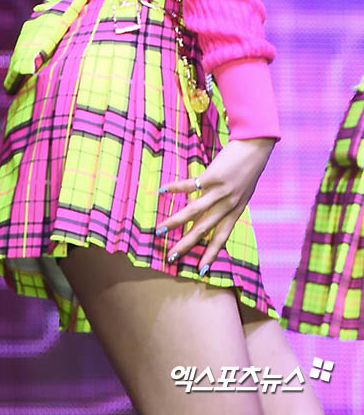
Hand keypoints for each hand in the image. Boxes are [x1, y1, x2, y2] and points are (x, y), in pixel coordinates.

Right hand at [158, 137, 275, 272]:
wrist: (256, 148)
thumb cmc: (248, 170)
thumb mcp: (242, 192)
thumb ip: (226, 204)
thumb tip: (203, 210)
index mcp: (236, 210)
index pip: (221, 237)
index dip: (211, 253)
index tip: (201, 269)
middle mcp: (228, 204)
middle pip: (204, 229)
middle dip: (187, 244)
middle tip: (172, 255)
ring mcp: (220, 191)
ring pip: (194, 211)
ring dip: (176, 222)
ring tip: (161, 230)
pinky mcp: (213, 176)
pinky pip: (191, 185)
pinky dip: (176, 188)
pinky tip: (163, 191)